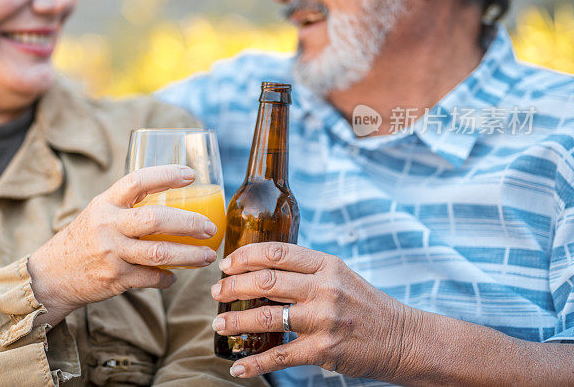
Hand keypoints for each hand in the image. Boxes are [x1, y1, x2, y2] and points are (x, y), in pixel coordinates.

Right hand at [27, 165, 217, 325]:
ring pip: (159, 253)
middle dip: (188, 223)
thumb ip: (127, 204)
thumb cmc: (84, 239)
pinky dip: (167, 278)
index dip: (166, 175)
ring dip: (189, 256)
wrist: (51, 275)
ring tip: (207, 256)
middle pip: (155, 219)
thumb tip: (172, 196)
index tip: (190, 175)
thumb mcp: (98, 212)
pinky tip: (174, 276)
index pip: (137, 181)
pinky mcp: (115, 279)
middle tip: (209, 227)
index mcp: (105, 202)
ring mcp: (111, 253)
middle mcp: (108, 225)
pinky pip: (151, 278)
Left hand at [211, 242, 410, 380]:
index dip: (245, 256)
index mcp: (326, 265)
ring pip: (267, 317)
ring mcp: (324, 320)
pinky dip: (255, 364)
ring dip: (237, 321)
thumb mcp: (340, 275)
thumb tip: (261, 268)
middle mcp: (324, 289)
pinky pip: (280, 356)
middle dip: (233, 286)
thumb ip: (306, 270)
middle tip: (216, 293)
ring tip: (219, 325)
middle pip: (266, 281)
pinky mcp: (324, 350)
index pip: (277, 252)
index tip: (226, 264)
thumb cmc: (364, 305)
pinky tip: (238, 367)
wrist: (402, 339)